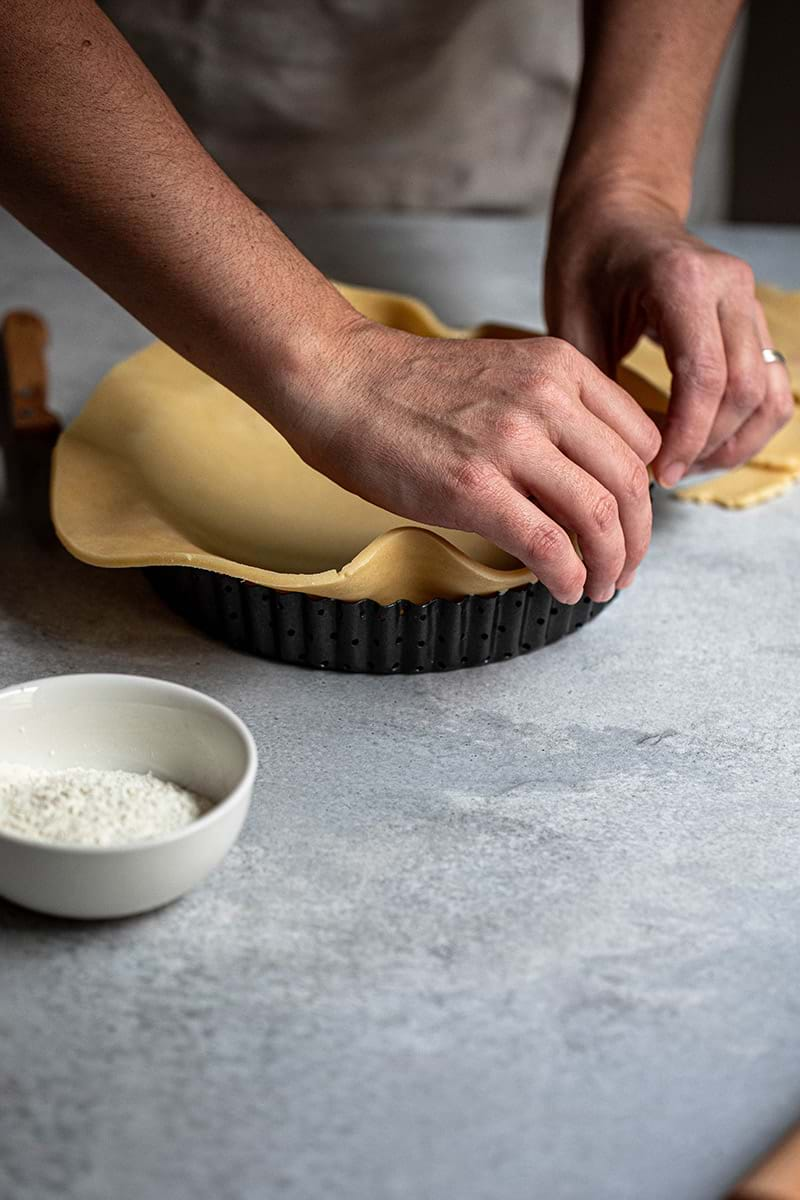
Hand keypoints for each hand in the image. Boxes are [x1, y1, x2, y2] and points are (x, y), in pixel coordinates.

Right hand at [280, 317, 659, 603]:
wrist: (340, 381)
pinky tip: (564, 589)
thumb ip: (552, 413)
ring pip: (598, 517)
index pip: (640, 439)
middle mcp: (546, 400)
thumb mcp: (504, 375)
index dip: (643, 492)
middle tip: (626, 567)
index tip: (629, 520)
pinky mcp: (474, 489)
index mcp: (559, 369)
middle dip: (638, 539)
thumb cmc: (409, 388)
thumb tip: (584, 480)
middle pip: (628, 483)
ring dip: (611, 565)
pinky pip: (549, 545)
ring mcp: (511, 443)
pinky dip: (569, 577)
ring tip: (600, 587)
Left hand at [545, 191, 793, 484]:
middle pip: (744, 388)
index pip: (704, 377)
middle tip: (667, 473)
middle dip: (708, 443)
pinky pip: (771, 383)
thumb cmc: (587, 260)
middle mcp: (729, 287)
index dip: (686, 435)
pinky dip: (748, 423)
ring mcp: (748, 301)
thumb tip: (615, 459)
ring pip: (769, 391)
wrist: (616, 213)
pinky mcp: (752, 319)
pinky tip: (708, 445)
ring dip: (735, 440)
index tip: (659, 471)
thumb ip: (597, 388)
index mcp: (683, 280)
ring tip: (689, 466)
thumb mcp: (572, 322)